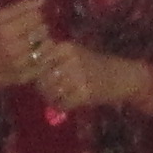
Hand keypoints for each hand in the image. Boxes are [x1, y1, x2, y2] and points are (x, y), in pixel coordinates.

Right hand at [0, 0, 54, 101]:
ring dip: (44, 43)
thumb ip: (18, 8)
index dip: (36, 16)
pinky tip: (35, 56)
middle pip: (43, 31)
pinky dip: (44, 58)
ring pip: (47, 48)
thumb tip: (43, 0)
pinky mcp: (22, 78)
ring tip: (35, 44)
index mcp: (5, 30)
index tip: (30, 19)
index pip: (36, 17)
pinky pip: (43, 65)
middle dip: (41, 29)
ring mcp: (19, 65)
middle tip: (32, 32)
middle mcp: (14, 48)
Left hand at [36, 40, 152, 115]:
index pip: (38, 61)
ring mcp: (78, 75)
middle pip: (42, 78)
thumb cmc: (96, 66)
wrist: (124, 77)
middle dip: (43, 88)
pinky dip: (63, 106)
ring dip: (52, 99)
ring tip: (60, 98)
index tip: (44, 78)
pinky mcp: (85, 92)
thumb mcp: (75, 55)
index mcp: (66, 46)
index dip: (37, 73)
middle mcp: (71, 59)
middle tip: (52, 93)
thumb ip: (53, 61)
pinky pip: (62, 103)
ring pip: (50, 92)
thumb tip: (29, 74)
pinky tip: (69, 104)